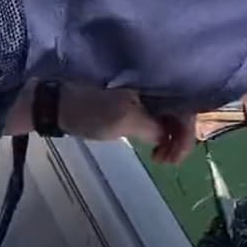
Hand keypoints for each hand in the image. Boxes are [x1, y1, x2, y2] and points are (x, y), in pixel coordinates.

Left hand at [59, 86, 195, 164]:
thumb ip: (153, 127)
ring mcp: (148, 95)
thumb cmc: (90, 110)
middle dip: (180, 140)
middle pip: (183, 113)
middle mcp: (157, 87)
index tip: (175, 157)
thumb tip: (167, 136)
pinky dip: (161, 136)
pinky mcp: (138, 103)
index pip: (187, 108)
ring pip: (172, 118)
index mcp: (156, 84)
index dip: (187, 134)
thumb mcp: (124, 120)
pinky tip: (155, 149)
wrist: (58, 105)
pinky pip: (160, 119)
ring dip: (171, 140)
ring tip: (161, 159)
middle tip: (168, 162)